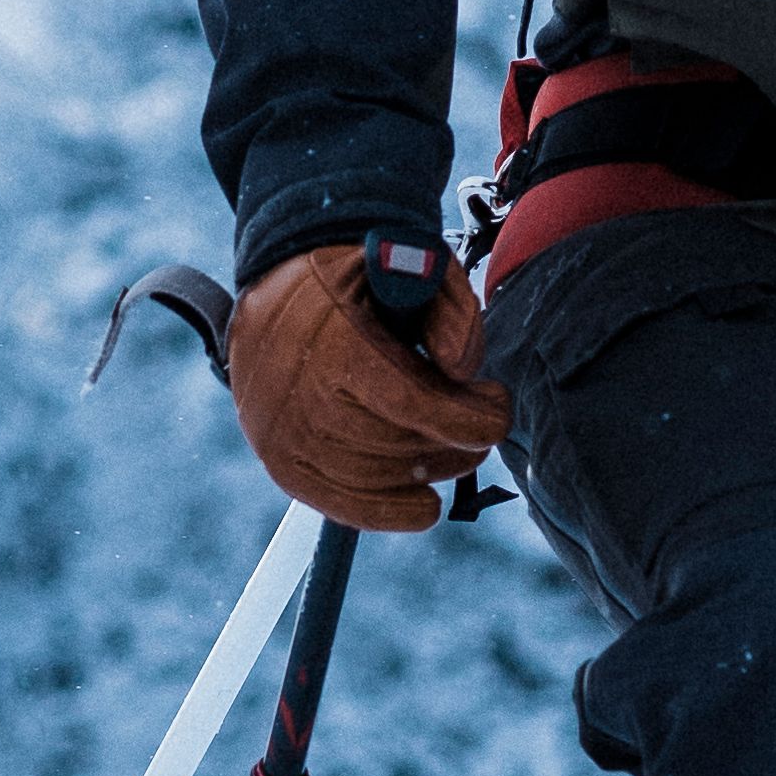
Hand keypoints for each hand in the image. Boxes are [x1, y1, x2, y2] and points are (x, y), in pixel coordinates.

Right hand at [230, 237, 507, 532]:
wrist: (277, 291)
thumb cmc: (357, 279)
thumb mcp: (411, 262)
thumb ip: (448, 307)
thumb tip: (459, 368)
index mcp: (331, 337)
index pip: (409, 401)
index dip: (466, 418)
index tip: (498, 408)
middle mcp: (299, 393)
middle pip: (400, 444)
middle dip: (458, 437)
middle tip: (481, 416)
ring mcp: (283, 434)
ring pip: (379, 478)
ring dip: (433, 468)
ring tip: (456, 442)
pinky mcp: (282, 463)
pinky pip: (343, 507)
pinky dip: (392, 513)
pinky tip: (427, 502)